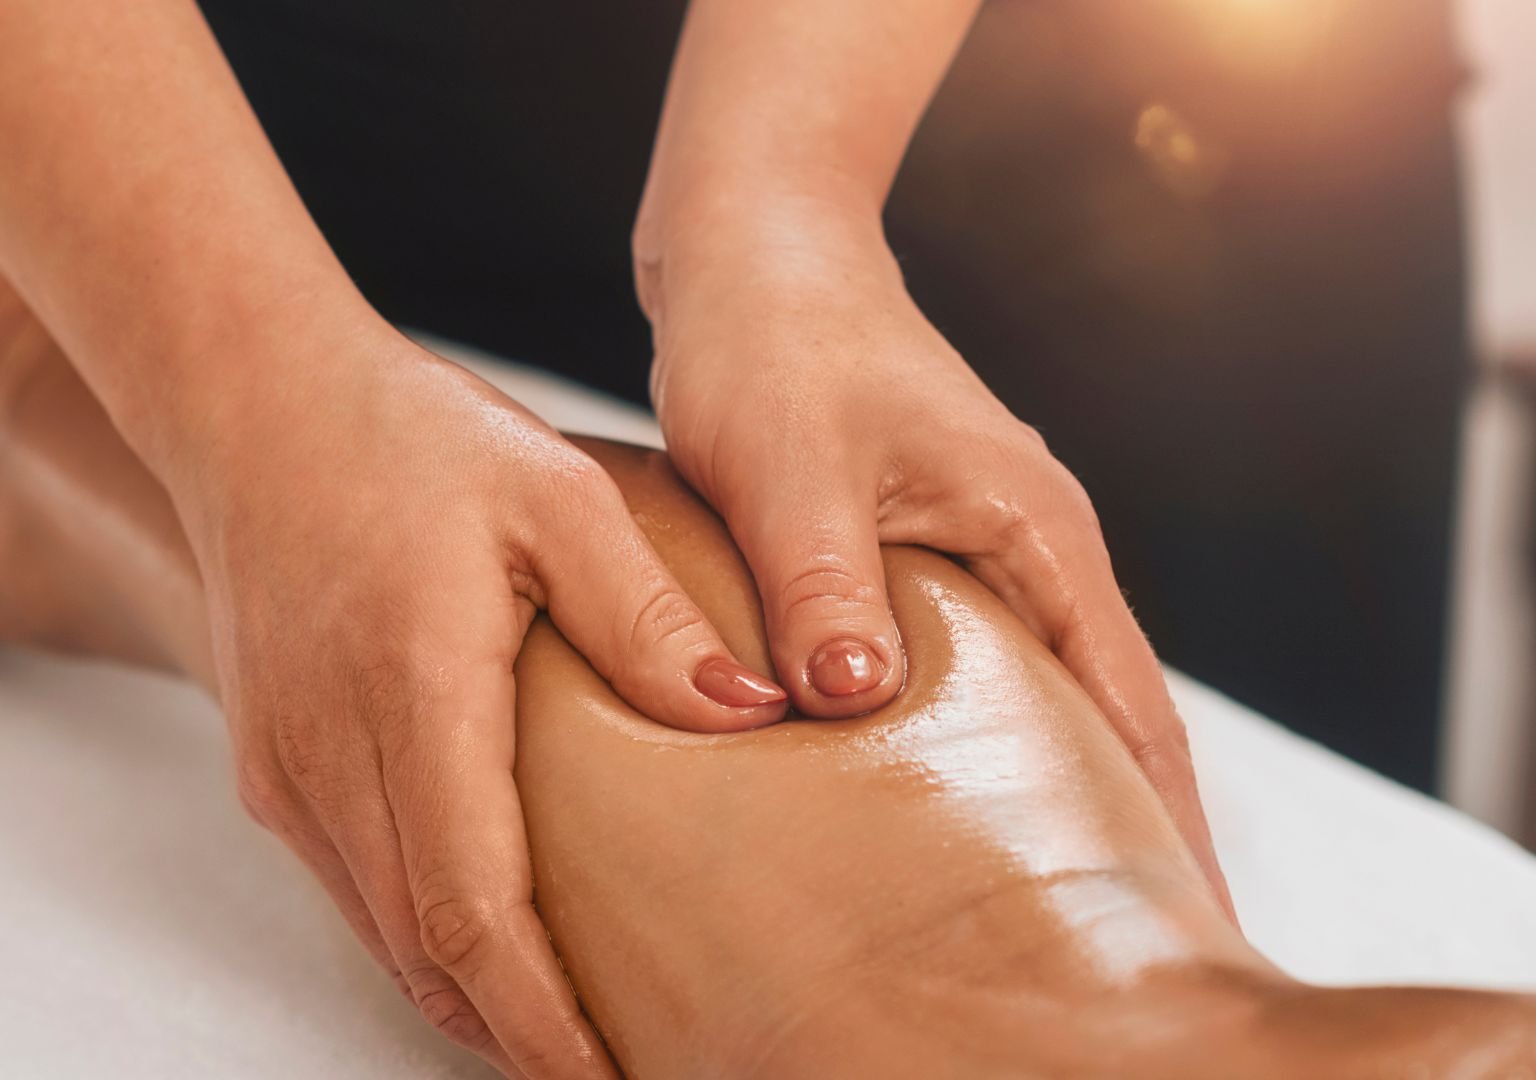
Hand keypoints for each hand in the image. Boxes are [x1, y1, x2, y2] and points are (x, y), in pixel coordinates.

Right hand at [167, 321, 787, 1077]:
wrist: (254, 407)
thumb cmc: (406, 437)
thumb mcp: (555, 494)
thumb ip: (646, 614)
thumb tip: (748, 712)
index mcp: (409, 696)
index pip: (473, 913)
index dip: (541, 1020)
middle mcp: (329, 757)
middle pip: (424, 956)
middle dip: (516, 1038)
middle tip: (616, 1072)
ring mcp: (287, 771)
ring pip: (382, 937)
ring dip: (470, 998)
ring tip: (565, 1033)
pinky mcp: (272, 767)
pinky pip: (353, 888)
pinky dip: (424, 940)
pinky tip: (490, 941)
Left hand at [640, 209, 1233, 913]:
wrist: (752, 252)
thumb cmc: (773, 341)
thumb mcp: (789, 464)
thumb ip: (824, 581)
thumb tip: (854, 704)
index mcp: (1034, 528)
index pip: (1130, 703)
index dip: (1159, 822)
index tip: (1184, 924)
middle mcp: (1030, 545)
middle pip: (1104, 713)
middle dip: (1118, 828)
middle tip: (1110, 947)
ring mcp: (980, 547)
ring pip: (1037, 694)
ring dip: (1046, 788)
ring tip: (1029, 902)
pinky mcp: (920, 548)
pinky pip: (971, 668)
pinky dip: (971, 739)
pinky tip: (933, 799)